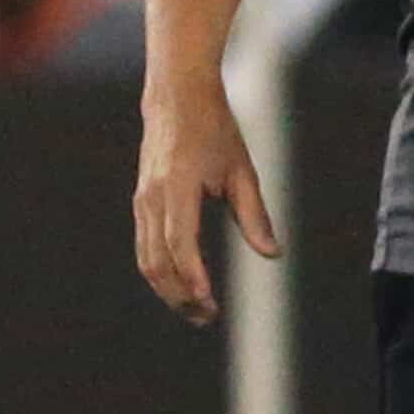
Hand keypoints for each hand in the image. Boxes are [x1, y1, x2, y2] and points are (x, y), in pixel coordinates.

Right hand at [135, 71, 276, 325]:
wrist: (176, 97)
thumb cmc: (214, 130)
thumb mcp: (242, 170)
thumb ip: (255, 215)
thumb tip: (272, 254)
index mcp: (179, 185)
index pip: (180, 242)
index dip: (192, 275)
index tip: (209, 300)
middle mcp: (153, 196)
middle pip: (157, 261)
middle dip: (180, 295)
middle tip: (207, 317)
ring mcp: (142, 200)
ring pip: (147, 259)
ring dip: (169, 289)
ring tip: (197, 308)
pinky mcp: (141, 203)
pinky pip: (145, 247)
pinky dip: (162, 272)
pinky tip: (184, 283)